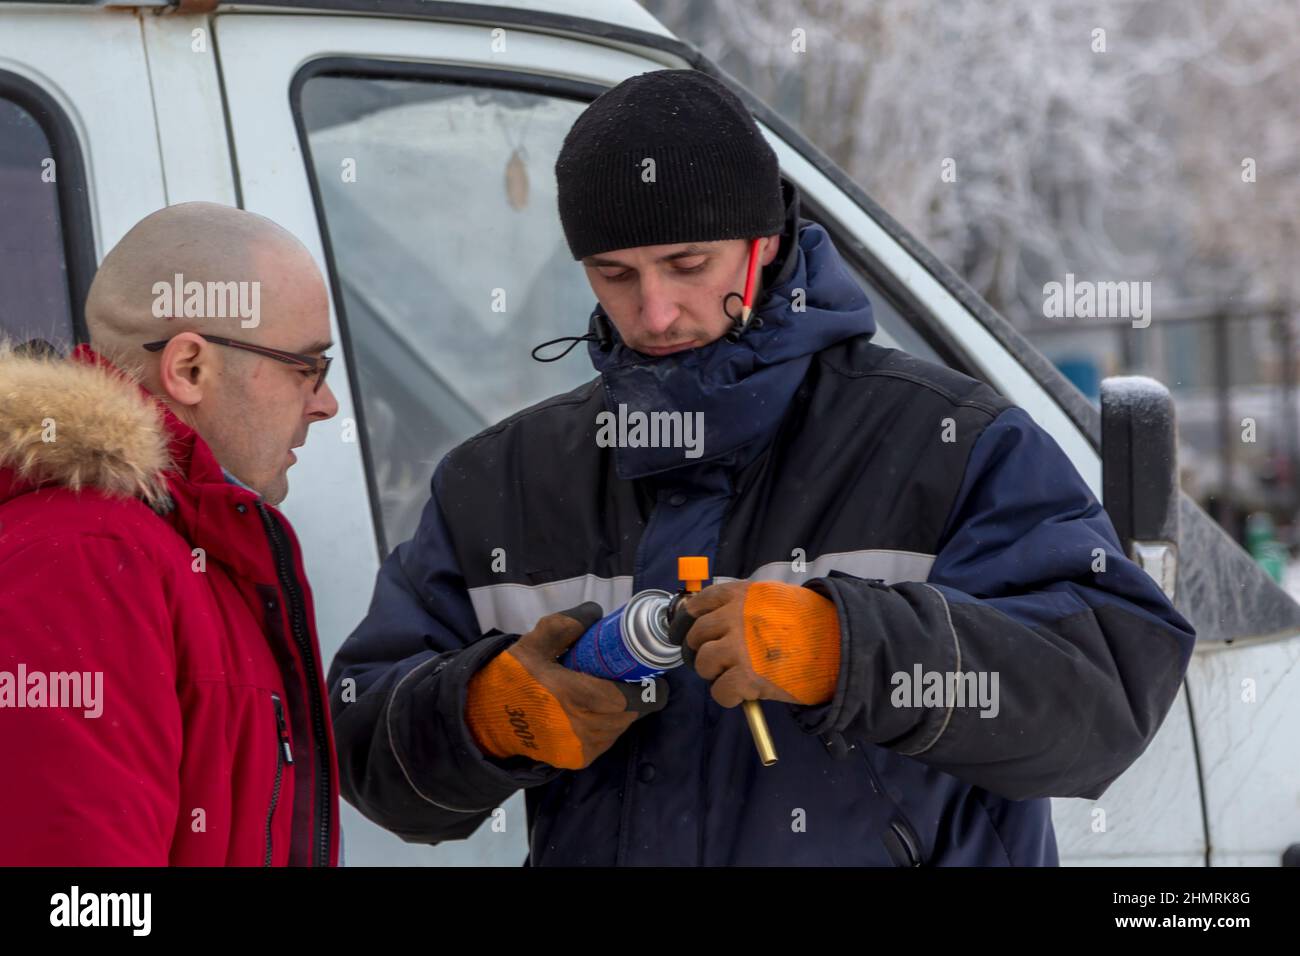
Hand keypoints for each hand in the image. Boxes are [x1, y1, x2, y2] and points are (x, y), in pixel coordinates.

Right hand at [466, 603, 667, 769]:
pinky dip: (604, 725)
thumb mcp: (533, 644)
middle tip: (620, 676)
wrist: (483, 721)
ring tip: (600, 691)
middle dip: (633, 694)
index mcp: (580, 697)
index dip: (648, 684)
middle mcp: (588, 728)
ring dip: (619, 710)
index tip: (641, 670)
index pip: (639, 697)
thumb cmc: (511, 681)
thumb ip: (565, 626)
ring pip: (620, 726)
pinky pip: (606, 739)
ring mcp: (584, 747)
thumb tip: (596, 613)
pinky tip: (588, 709)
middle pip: (633, 711)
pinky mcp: (578, 759)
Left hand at [681, 581, 840, 707]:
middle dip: (701, 649)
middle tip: (715, 660)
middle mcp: (733, 618)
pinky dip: (726, 697)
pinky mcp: (745, 677)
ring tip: (730, 676)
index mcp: (740, 595)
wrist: (838, 644)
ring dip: (712, 673)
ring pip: (704, 663)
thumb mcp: (775, 599)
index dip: (689, 619)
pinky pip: (719, 691)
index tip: (688, 629)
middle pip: (697, 635)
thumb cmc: (813, 622)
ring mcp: (737, 648)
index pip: (699, 603)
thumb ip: (746, 606)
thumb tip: (721, 621)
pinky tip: (740, 695)